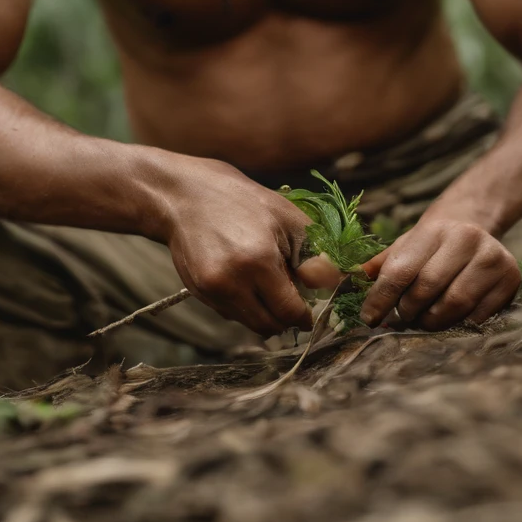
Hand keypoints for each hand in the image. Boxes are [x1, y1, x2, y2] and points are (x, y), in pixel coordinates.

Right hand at [165, 158, 314, 337]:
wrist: (184, 195)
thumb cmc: (241, 200)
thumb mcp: (286, 217)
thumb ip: (314, 255)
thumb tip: (336, 284)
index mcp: (258, 260)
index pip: (289, 312)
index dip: (304, 315)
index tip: (309, 309)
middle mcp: (231, 282)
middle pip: (270, 326)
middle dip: (285, 316)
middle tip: (290, 293)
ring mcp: (211, 290)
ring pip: (249, 324)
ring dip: (264, 312)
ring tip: (265, 281)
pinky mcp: (198, 292)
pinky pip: (230, 313)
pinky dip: (243, 304)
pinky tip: (242, 277)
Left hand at [359, 217, 520, 330]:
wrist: (474, 226)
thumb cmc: (431, 244)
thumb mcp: (404, 245)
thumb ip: (377, 265)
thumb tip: (343, 283)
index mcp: (434, 229)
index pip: (401, 270)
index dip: (381, 298)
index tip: (368, 318)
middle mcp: (466, 238)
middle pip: (428, 289)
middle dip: (407, 311)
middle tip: (398, 321)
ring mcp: (492, 257)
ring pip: (455, 305)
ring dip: (432, 321)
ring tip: (422, 320)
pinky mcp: (510, 278)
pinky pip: (479, 314)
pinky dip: (459, 323)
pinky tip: (449, 318)